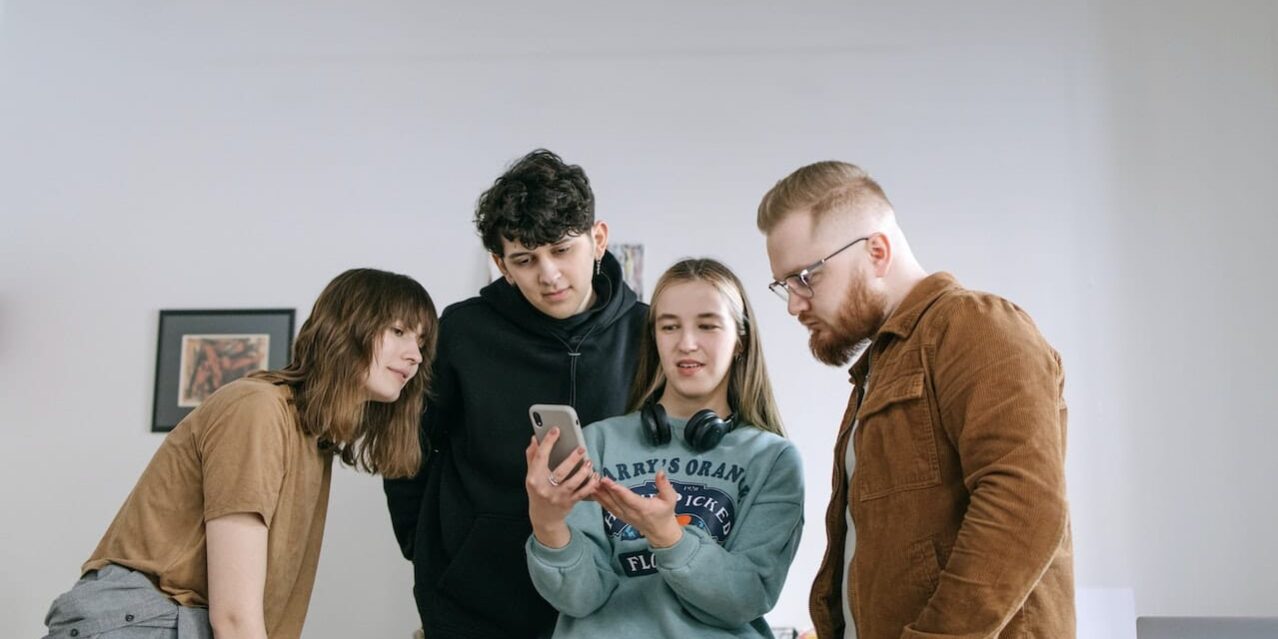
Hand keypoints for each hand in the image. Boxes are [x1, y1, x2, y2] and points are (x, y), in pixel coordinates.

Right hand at [524, 428, 598, 548]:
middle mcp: (545, 489)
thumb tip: (534, 438)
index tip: (556, 429)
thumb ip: (533, 456)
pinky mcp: (569, 502)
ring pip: (574, 482)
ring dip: (583, 471)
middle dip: (572, 459)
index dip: (548, 442)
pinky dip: (591, 483)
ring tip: (589, 461)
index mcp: (534, 479)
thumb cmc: (538, 491)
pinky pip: (583, 492)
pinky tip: (595, 475)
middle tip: (581, 448)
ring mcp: (558, 497)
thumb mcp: (531, 475)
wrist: (543, 517)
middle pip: (560, 471)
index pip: (541, 457)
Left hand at [594, 470, 682, 548]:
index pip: (628, 498)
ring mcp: (625, 516)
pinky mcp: (621, 517)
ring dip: (600, 494)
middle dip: (604, 488)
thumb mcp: (670, 499)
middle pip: (615, 500)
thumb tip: (660, 471)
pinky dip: (600, 500)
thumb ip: (665, 485)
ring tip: (591, 482)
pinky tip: (593, 492)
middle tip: (594, 477)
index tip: (606, 480)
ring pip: (609, 504)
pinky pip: (609, 508)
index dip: (616, 490)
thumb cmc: (666, 513)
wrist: (661, 532)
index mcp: (643, 508)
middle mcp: (631, 513)